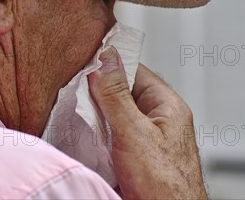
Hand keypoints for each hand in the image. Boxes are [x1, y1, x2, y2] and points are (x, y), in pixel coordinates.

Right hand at [88, 47, 207, 199]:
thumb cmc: (165, 185)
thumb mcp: (134, 132)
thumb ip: (116, 95)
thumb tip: (105, 60)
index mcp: (167, 105)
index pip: (135, 70)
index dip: (110, 65)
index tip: (86, 63)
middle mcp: (158, 119)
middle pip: (122, 93)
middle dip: (98, 94)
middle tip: (76, 93)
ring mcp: (145, 139)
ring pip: (114, 116)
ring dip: (95, 118)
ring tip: (79, 117)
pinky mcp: (133, 157)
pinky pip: (111, 137)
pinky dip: (96, 137)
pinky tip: (85, 138)